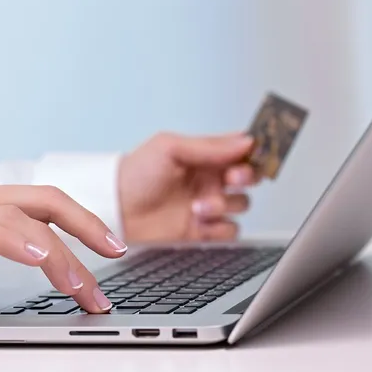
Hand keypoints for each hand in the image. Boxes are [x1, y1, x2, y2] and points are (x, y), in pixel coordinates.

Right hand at [0, 184, 126, 319]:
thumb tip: (42, 257)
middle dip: (89, 226)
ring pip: (28, 220)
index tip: (112, 247)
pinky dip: (20, 242)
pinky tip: (40, 257)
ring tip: (84, 288)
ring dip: (62, 255)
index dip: (85, 221)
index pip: (48, 204)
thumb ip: (2, 246)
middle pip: (49, 200)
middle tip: (117, 254)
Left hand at [119, 132, 256, 241]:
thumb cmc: (135, 174)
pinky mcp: (202, 230)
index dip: (253, 151)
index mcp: (203, 156)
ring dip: (225, 204)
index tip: (255, 153)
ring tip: (198, 206)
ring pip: (241, 204)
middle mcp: (208, 179)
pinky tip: (200, 221)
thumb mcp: (170, 148)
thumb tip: (245, 141)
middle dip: (246, 177)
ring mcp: (206, 205)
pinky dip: (220, 227)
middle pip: (248, 178)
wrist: (115, 209)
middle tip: (231, 179)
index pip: (240, 150)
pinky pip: (229, 230)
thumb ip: (209, 146)